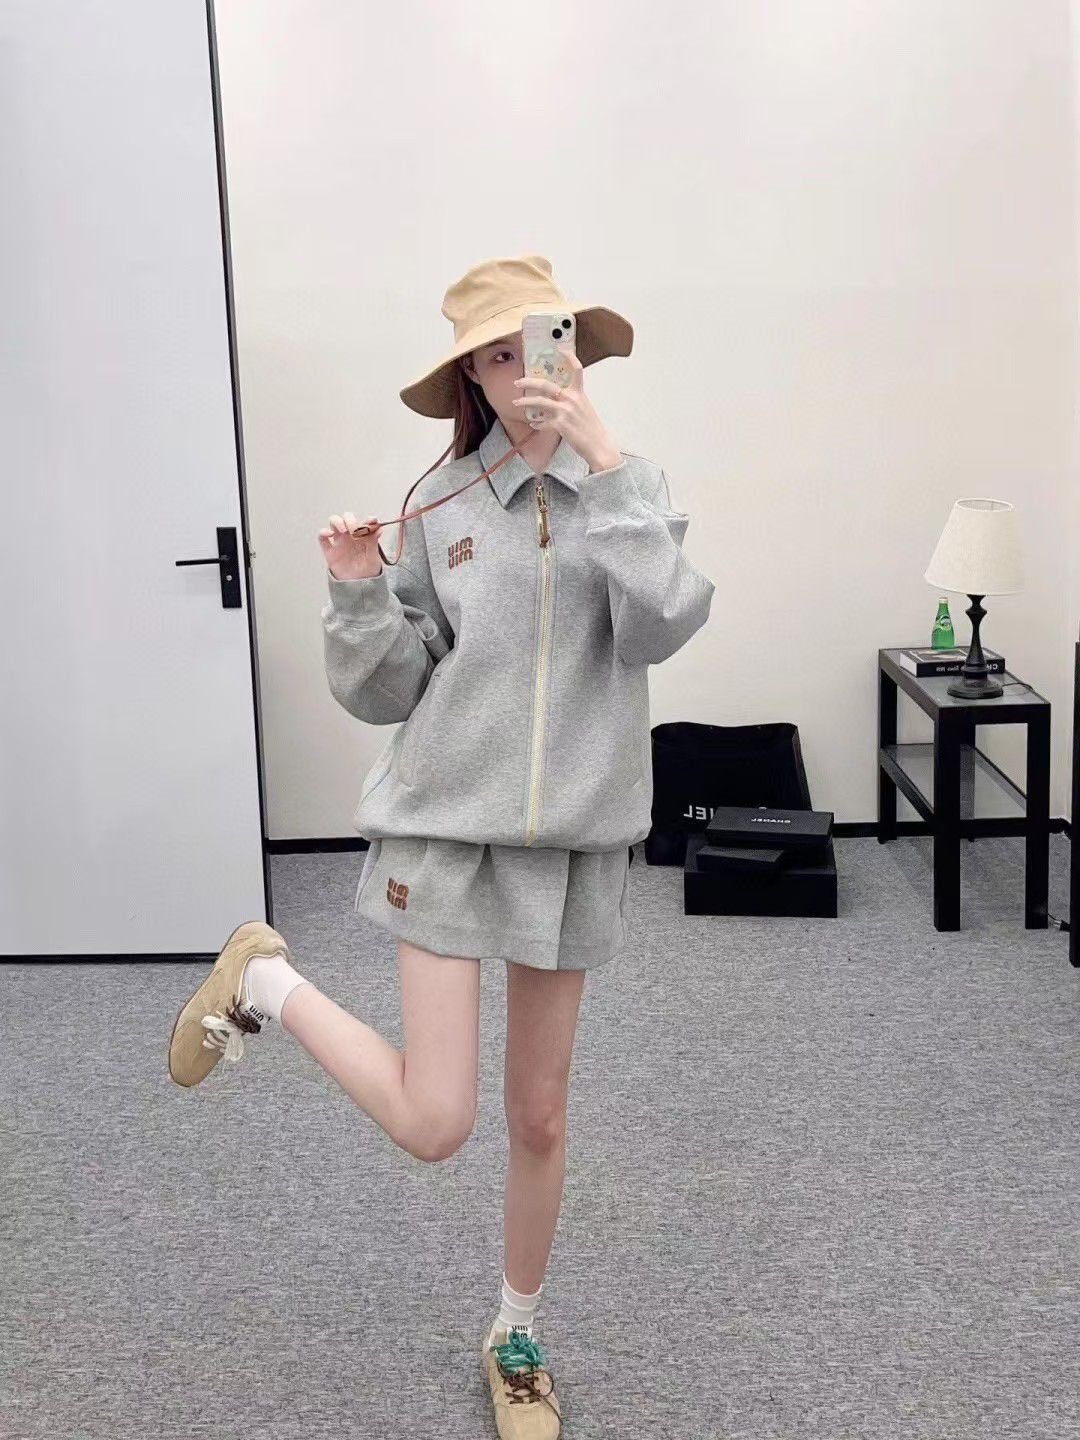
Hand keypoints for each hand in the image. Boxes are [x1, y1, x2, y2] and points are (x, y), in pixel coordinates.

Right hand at [318, 512, 382, 580]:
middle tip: (355, 530)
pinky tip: (330, 534)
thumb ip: (374, 543)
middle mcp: (351, 536)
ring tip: (344, 530)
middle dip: (350, 520)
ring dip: (338, 522)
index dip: (368, 519)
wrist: (358, 587)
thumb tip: (379, 528)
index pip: (365, 522)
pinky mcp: (329, 551)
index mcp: (364, 536)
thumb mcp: (374, 558)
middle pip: (347, 518)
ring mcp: (339, 542)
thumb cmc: (368, 572)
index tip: (373, 520)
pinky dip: (323, 532)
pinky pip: (322, 537)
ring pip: (334, 522)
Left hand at [511, 345, 621, 471]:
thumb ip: (572, 401)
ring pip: (539, 402)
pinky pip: (542, 422)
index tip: (560, 348)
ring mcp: (565, 411)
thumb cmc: (592, 429)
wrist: (598, 445)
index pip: (576, 369)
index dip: (569, 356)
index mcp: (579, 393)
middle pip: (546, 384)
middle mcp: (571, 399)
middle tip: (518, 381)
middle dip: (529, 382)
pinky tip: (533, 424)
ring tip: (516, 402)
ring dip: (525, 402)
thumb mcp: (584, 409)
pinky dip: (537, 423)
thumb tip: (557, 398)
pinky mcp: (560, 424)